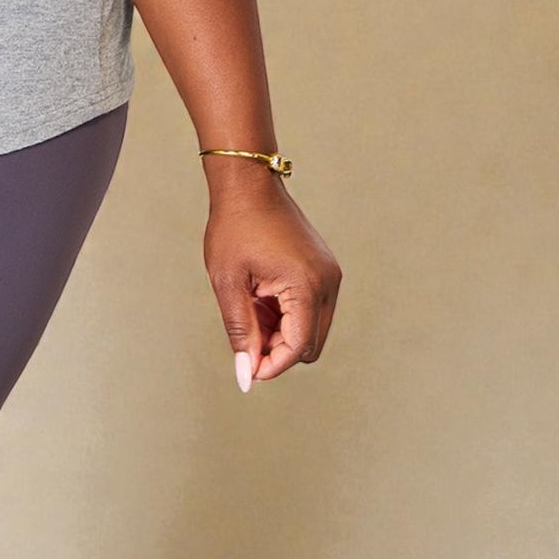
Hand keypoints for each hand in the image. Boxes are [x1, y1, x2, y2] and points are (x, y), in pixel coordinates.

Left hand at [204, 181, 341, 385]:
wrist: (248, 184)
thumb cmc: (234, 227)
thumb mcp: (228, 282)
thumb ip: (241, 331)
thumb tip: (246, 375)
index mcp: (306, 285)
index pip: (298, 347)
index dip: (271, 365)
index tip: (245, 368)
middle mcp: (327, 282)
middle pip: (309, 344)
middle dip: (277, 351)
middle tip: (244, 336)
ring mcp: (329, 274)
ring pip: (312, 329)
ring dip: (282, 333)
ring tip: (250, 308)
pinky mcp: (325, 269)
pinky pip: (313, 309)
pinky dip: (289, 315)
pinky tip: (261, 298)